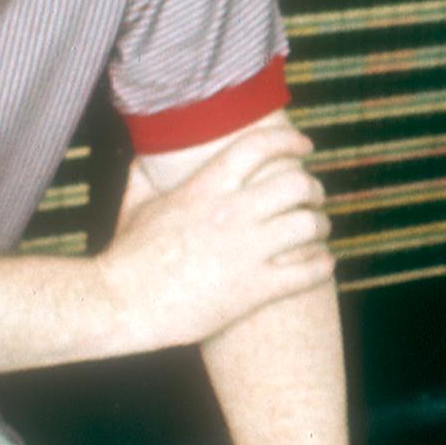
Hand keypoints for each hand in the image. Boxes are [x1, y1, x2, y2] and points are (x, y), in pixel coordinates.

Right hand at [96, 125, 332, 349]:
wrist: (120, 303)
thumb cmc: (125, 256)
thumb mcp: (134, 205)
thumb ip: (145, 175)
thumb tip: (145, 155)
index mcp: (206, 187)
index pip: (259, 147)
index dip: (290, 142)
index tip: (305, 146)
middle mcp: (232, 213)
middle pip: (297, 185)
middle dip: (314, 189)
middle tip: (316, 197)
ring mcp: (246, 251)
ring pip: (309, 225)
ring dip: (322, 225)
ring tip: (321, 231)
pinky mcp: (254, 289)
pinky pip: (307, 271)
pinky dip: (323, 265)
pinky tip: (324, 264)